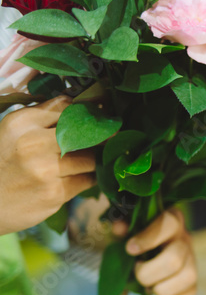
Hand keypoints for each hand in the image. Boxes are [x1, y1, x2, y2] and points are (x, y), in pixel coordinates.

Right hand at [0, 96, 94, 235]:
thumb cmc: (2, 165)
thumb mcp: (11, 132)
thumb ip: (42, 115)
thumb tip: (76, 101)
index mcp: (21, 123)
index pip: (67, 109)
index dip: (86, 115)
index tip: (100, 119)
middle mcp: (33, 144)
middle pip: (85, 134)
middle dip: (98, 138)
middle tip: (106, 140)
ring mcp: (45, 170)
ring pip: (91, 159)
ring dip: (91, 161)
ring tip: (83, 163)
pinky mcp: (55, 193)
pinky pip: (87, 181)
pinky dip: (86, 179)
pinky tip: (74, 179)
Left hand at [114, 208, 197, 294]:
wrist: (144, 249)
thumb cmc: (132, 236)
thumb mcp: (124, 228)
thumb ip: (121, 227)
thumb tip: (119, 228)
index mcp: (171, 220)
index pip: (168, 224)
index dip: (149, 238)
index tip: (129, 249)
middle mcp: (185, 239)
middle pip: (175, 259)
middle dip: (149, 273)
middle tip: (136, 272)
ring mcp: (192, 261)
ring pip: (188, 278)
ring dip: (161, 289)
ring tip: (147, 288)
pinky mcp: (192, 280)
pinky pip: (190, 294)